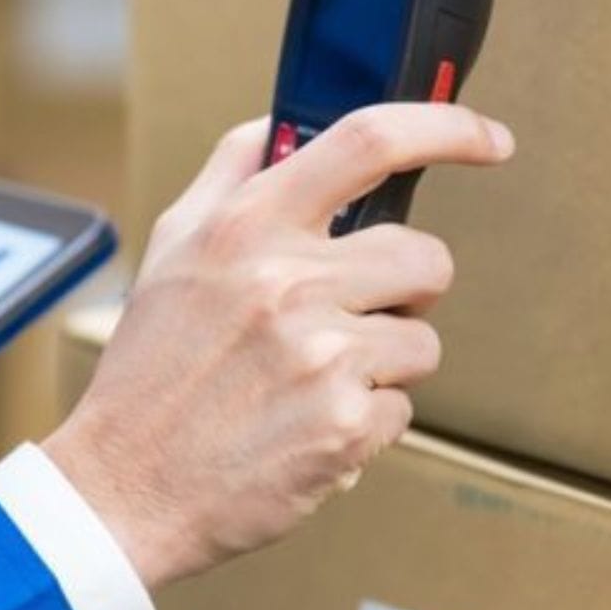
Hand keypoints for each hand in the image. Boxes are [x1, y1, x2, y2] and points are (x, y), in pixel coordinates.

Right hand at [41, 103, 513, 589]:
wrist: (123, 487)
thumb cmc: (150, 370)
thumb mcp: (172, 247)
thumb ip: (233, 173)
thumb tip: (288, 122)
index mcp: (246, 226)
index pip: (370, 141)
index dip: (448, 128)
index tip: (487, 139)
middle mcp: (287, 283)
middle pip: (425, 257)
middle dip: (409, 288)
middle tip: (354, 315)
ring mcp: (322, 357)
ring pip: (421, 342)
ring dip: (382, 366)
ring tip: (309, 384)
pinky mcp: (345, 426)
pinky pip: (402, 410)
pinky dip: (364, 424)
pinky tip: (304, 428)